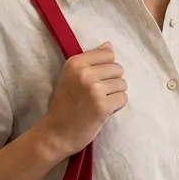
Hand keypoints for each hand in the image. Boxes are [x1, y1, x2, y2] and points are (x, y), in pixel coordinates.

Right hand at [39, 43, 127, 159]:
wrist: (56, 133)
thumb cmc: (64, 105)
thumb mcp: (71, 77)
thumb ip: (90, 61)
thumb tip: (109, 45)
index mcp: (75, 63)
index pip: (108, 54)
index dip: (107, 67)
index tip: (96, 79)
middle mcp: (84, 73)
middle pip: (118, 68)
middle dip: (112, 82)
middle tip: (98, 94)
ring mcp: (94, 89)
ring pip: (122, 84)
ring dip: (115, 95)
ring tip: (99, 102)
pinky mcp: (103, 106)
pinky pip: (123, 99)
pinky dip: (116, 106)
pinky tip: (103, 111)